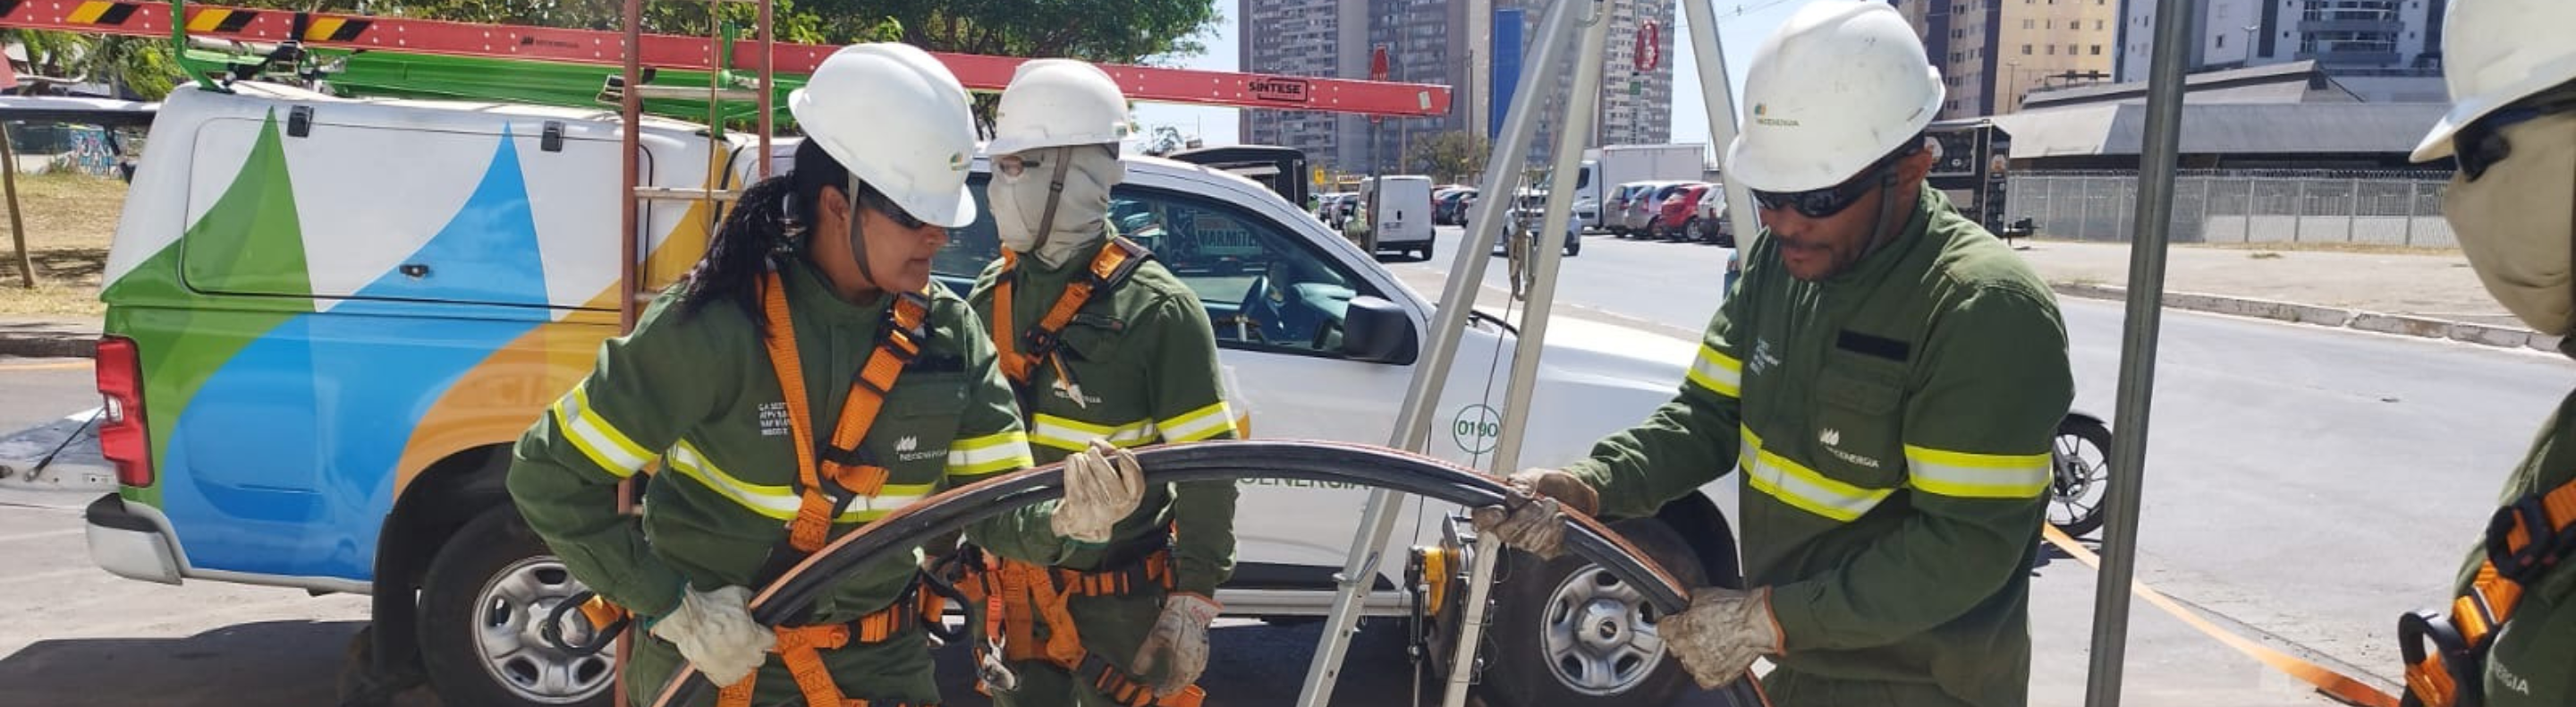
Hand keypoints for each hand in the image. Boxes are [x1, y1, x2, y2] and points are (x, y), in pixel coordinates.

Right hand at [650, 585, 773, 686]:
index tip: (760, 633)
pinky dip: (726, 673)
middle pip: (760, 658)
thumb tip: (755, 601)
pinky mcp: (713, 672)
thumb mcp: (737, 595)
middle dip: (754, 649)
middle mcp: (744, 654)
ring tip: (734, 652)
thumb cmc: (708, 608)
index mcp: (754, 637)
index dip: (765, 635)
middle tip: (745, 641)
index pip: (771, 641)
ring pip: (745, 671)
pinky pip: (726, 680)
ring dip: (742, 662)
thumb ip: (751, 601)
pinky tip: (724, 663)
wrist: (686, 617)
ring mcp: (729, 665)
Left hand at [1051, 440, 1145, 543]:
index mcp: (1131, 497)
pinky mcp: (1077, 511)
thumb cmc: (1099, 490)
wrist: (1080, 520)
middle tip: (1092, 451)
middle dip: (1100, 462)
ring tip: (1080, 456)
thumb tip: (1097, 444)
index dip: (1129, 465)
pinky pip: (1074, 486)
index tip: (1120, 451)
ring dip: (1083, 463)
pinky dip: (1071, 470)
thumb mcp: (1112, 474)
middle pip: (1110, 481)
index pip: (1136, 481)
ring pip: (1090, 481)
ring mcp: (1097, 511)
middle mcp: (1117, 508)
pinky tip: (1072, 461)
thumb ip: (1109, 454)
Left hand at [1130, 593, 1221, 695]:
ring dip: (1183, 681)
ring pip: (1193, 674)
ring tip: (1175, 682)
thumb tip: (1137, 670)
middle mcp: (1193, 660)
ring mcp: (1201, 654)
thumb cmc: (1175, 619)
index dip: (1165, 689)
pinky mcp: (1204, 647)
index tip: (1157, 691)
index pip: (1174, 682)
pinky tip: (1187, 670)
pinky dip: (1192, 672)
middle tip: (1166, 689)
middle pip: (1185, 681)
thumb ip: (1145, 656)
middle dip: (1174, 687)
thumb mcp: (1154, 637)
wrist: (1191, 605)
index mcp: (1182, 660)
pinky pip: (1199, 666)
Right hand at [1467, 469, 1599, 559]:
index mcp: (1499, 507)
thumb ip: (1523, 482)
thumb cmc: (1550, 484)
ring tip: (1552, 505)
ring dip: (1542, 522)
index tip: (1501, 511)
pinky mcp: (1545, 549)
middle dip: (1523, 518)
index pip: (1480, 519)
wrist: (1576, 493)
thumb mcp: (1536, 475)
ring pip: (1526, 541)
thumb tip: (1512, 494)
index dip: (1487, 518)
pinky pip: (1545, 547)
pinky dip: (1555, 531)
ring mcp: (1526, 541)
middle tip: (1537, 504)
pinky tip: (1559, 518)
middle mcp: (1509, 527)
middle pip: (1505, 533)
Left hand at [1659, 586, 1781, 688]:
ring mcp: (1698, 665)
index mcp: (1678, 628)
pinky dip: (1711, 669)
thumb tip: (1684, 602)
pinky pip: (1704, 676)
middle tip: (1703, 633)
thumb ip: (1688, 602)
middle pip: (1675, 646)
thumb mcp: (1704, 595)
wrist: (1760, 624)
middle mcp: (1685, 649)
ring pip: (1689, 662)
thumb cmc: (1737, 608)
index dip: (1672, 624)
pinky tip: (1721, 656)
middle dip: (1686, 639)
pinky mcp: (1712, 678)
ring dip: (1698, 655)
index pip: (1662, 629)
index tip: (1678, 623)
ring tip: (1716, 644)